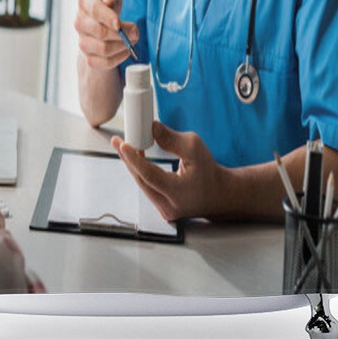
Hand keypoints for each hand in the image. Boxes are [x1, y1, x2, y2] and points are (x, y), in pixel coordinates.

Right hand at [75, 0, 138, 70]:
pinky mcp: (88, 55)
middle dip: (122, 33)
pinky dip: (119, 58)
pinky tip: (126, 50)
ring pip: (104, 49)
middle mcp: (79, 20)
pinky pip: (104, 63)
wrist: (100, 16)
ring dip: (123, 46)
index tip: (118, 22)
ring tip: (132, 39)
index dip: (107, 17)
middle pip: (100, 32)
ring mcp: (82, 39)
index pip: (94, 10)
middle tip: (136, 32)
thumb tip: (108, 2)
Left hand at [112, 121, 229, 221]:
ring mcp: (164, 211)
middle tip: (118, 142)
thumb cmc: (209, 170)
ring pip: (143, 185)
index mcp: (178, 193)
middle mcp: (169, 206)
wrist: (219, 193)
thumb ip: (171, 138)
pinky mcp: (162, 208)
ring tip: (126, 147)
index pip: (149, 175)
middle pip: (141, 180)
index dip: (134, 159)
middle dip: (128, 159)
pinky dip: (142, 172)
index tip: (123, 145)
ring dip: (134, 165)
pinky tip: (136, 159)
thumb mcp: (194, 148)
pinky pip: (147, 188)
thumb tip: (151, 128)